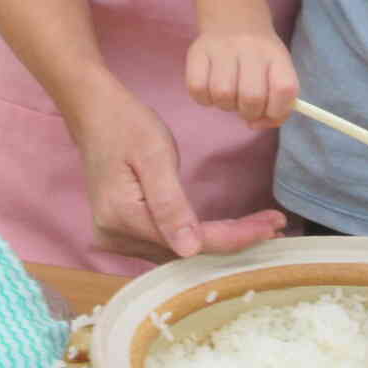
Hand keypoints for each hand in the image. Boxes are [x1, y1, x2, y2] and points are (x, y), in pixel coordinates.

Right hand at [69, 76, 285, 261]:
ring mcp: (116, 238)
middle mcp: (115, 238)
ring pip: (176, 253)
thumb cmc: (126, 124)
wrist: (94, 113)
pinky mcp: (122, 232)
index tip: (271, 227)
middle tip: (273, 226)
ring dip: (218, 243)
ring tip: (260, 228)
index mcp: (122, 219)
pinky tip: (228, 231)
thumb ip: (171, 203)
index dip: (233, 238)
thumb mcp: (154, 156)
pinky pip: (166, 243)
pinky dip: (198, 238)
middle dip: (232, 242)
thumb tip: (190, 249)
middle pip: (183, 254)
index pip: (188, 242)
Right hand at [185, 28, 299, 128]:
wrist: (233, 17)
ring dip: (225, 105)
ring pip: (223, 95)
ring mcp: (222, 48)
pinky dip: (204, 98)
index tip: (269, 111)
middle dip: (249, 112)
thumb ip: (277, 104)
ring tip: (229, 93)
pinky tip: (210, 89)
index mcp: (276, 55)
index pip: (285, 90)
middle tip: (246, 105)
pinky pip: (197, 90)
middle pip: (252, 98)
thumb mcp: (278, 71)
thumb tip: (255, 125)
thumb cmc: (259, 57)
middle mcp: (251, 48)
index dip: (278, 111)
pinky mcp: (197, 51)